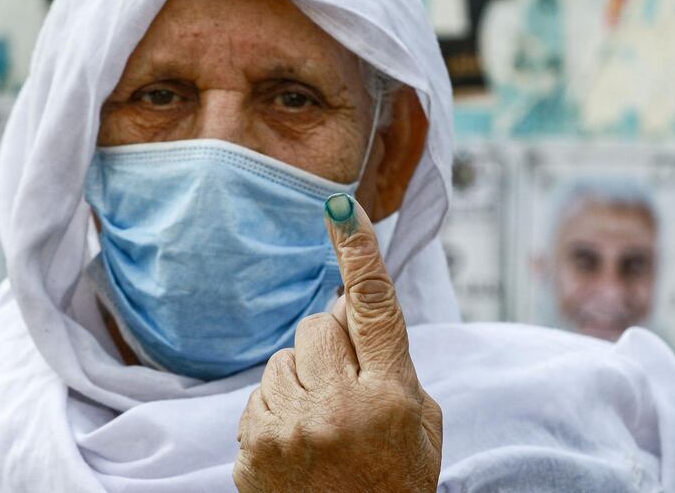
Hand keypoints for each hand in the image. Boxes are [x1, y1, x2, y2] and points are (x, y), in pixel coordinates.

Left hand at [233, 194, 441, 491]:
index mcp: (391, 398)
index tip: (340, 208)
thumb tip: (350, 305)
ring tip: (323, 420)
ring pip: (287, 354)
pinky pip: (263, 388)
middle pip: (321, 323)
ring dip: (306, 374)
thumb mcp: (420, 421)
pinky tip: (299, 438)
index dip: (359, 253)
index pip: (375, 309)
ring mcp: (290, 427)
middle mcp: (338, 408)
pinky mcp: (253, 444)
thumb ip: (392, 360)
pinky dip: (280, 403)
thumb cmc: (394, 480)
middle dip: (335, 342)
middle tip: (349, 384)